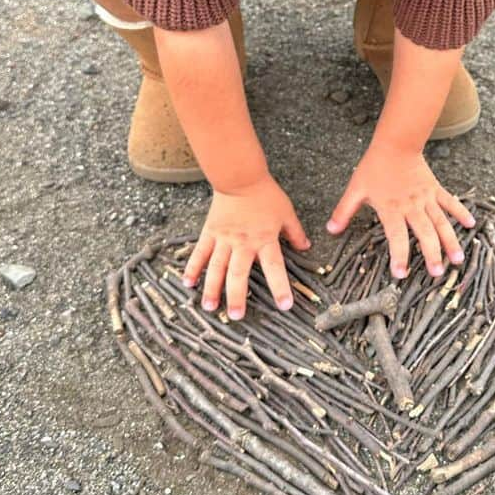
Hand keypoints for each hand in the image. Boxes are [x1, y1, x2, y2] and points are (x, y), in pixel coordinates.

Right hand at [182, 175, 310, 319]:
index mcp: (265, 240)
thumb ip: (295, 232)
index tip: (284, 306)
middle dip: (237, 296)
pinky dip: (193, 267)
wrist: (240, 177)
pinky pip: (200, 253)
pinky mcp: (210, 233)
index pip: (275, 268)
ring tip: (209, 307)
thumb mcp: (286, 213)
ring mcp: (224, 239)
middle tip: (236, 316)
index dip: (280, 287)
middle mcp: (243, 244)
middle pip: (239, 274)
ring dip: (212, 288)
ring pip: (216, 267)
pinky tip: (188, 283)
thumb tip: (306, 247)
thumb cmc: (265, 195)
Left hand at [326, 143, 474, 279]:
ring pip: (441, 222)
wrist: (395, 143)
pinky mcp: (435, 189)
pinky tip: (471, 225)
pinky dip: (461, 212)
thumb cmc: (374, 167)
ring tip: (458, 259)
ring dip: (450, 240)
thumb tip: (330, 230)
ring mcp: (426, 198)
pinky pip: (450, 202)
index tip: (401, 274)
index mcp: (391, 209)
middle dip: (432, 254)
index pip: (396, 236)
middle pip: (424, 233)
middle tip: (437, 273)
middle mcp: (411, 206)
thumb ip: (344, 211)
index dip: (399, 256)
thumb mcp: (355, 189)